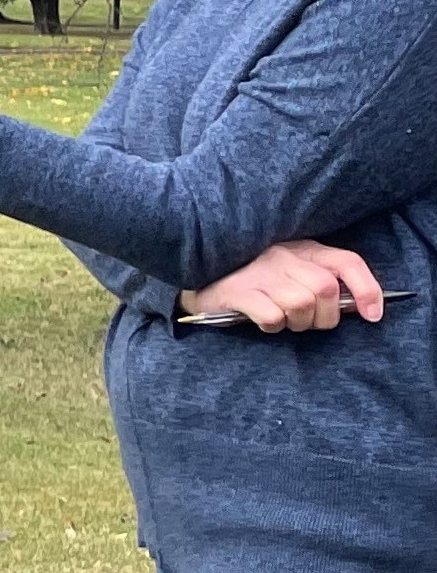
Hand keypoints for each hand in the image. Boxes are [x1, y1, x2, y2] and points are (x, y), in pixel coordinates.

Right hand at [181, 240, 386, 331]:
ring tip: (283, 320)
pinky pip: (272, 316)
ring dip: (297, 322)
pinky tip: (261, 320)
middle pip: (326, 289)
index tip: (372, 315)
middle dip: (324, 316)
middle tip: (308, 322)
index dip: (368, 289)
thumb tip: (356, 306)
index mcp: (302, 247)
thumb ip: (320, 280)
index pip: (347, 262)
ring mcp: (259, 272)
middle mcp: (283, 255)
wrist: (199, 277)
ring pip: (301, 304)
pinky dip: (272, 325)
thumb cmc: (254, 277)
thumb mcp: (291, 269)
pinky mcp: (238, 291)